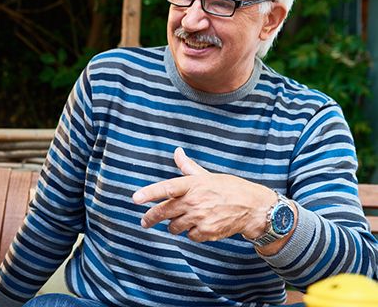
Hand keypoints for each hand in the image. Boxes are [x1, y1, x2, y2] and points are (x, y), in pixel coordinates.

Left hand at [132, 147, 275, 241]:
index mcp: (193, 184)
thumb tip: (177, 152)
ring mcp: (200, 217)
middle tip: (144, 221)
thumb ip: (188, 167)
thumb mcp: (208, 175)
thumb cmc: (229, 189)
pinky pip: (189, 236)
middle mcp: (195, 201)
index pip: (166, 188)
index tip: (135, 199)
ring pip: (174, 226)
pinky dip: (191, 233)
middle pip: (164, 212)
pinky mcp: (207, 232)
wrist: (253, 208)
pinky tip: (200, 225)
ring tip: (183, 220)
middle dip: (150, 218)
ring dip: (174, 225)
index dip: (149, 193)